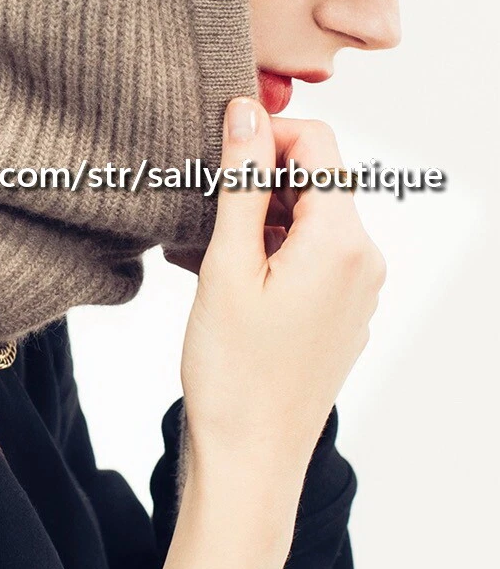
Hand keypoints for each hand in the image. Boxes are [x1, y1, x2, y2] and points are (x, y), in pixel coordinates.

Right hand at [173, 97, 385, 472]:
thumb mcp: (227, 263)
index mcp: (341, 240)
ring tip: (206, 250)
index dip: (266, 134)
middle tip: (204, 208)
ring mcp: (358, 287)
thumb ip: (241, 179)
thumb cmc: (233, 370)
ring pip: (308, 216)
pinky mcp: (343, 308)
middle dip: (258, 180)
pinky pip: (312, 252)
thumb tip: (246, 110)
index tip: (219, 154)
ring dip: (258, 216)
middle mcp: (364, 258)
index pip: (317, 143)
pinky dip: (271, 247)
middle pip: (314, 179)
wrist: (250, 458)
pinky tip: (227, 275)